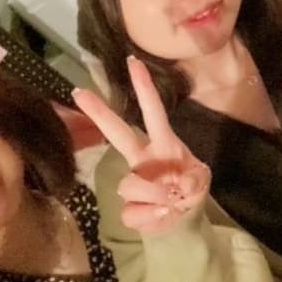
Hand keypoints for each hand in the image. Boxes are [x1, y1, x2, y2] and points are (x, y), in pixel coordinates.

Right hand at [73, 57, 210, 234]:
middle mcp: (143, 157)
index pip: (153, 110)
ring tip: (172, 202)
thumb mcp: (201, 181)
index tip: (133, 61)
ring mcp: (134, 180)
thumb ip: (194, 179)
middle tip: (79, 92)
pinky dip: (152, 219)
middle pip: (118, 133)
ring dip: (154, 196)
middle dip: (100, 112)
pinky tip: (162, 216)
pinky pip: (132, 213)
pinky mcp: (128, 207)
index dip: (144, 87)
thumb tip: (179, 184)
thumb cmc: (190, 189)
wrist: (184, 220)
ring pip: (129, 185)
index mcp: (163, 143)